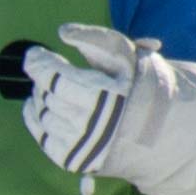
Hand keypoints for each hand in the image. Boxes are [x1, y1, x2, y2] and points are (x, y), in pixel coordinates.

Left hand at [0, 32, 135, 176]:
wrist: (160, 132)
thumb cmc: (139, 86)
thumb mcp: (126, 55)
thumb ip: (96, 39)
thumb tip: (63, 32)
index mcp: (106, 96)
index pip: (54, 77)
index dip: (39, 63)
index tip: (35, 53)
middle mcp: (92, 125)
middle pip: (47, 94)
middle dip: (43, 78)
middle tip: (47, 69)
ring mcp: (82, 147)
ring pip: (43, 115)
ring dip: (40, 97)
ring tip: (49, 86)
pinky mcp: (74, 162)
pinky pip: (41, 138)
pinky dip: (35, 119)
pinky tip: (40, 106)